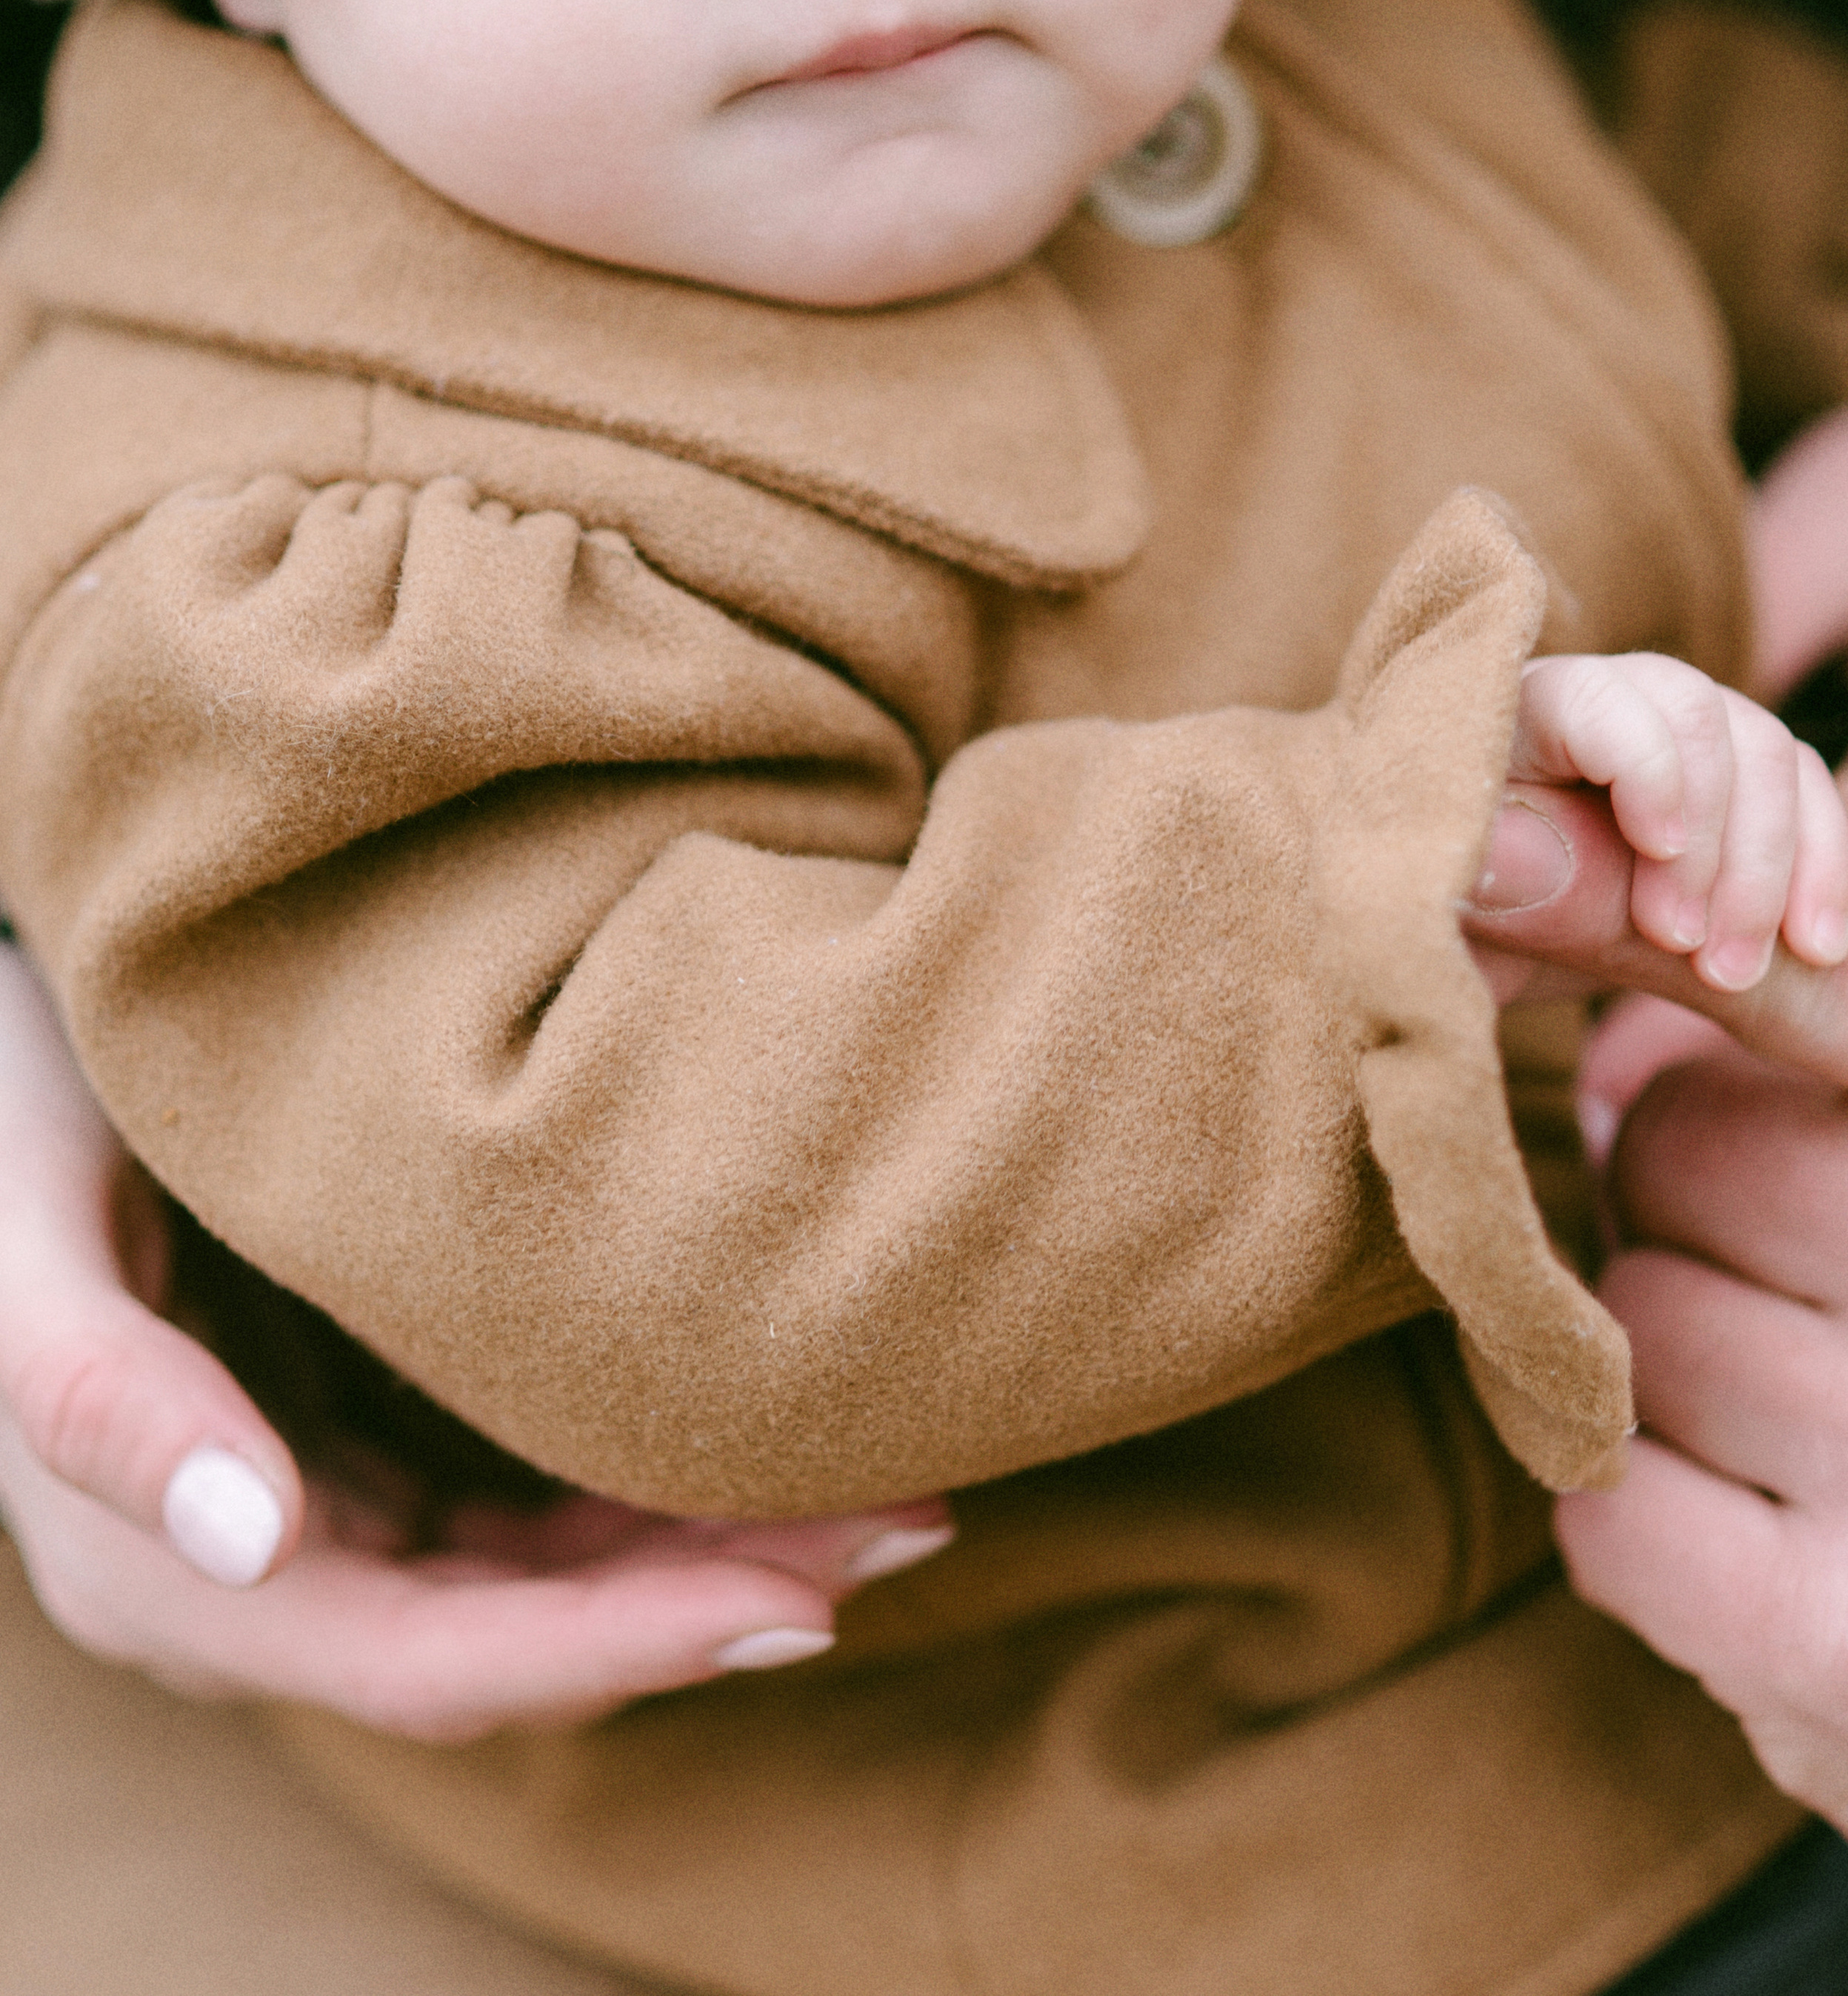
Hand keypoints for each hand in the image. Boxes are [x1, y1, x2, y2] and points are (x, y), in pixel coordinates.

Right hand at [0, 946, 952, 1739]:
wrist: (27, 1025)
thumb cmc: (14, 1113)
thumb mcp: (27, 1235)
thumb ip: (100, 1393)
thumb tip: (250, 1544)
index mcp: (173, 1578)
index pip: (431, 1664)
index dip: (618, 1648)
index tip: (799, 1598)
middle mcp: (263, 1572)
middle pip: (522, 1636)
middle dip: (715, 1592)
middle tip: (915, 1518)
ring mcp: (326, 1504)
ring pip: (549, 1572)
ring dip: (717, 1537)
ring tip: (900, 1480)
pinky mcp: (370, 1429)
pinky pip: (538, 1492)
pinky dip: (660, 1468)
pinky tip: (781, 1417)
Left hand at [1469, 772, 1847, 1873]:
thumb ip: (1822, 1004)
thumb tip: (1547, 846)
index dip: (1679, 912)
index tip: (1502, 846)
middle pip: (1689, 1142)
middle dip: (1680, 1200)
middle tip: (1777, 1288)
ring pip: (1641, 1318)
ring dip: (1662, 1365)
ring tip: (1786, 1427)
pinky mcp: (1842, 1640)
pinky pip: (1612, 1506)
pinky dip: (1634, 1523)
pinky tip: (1741, 1544)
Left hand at [1508, 651, 1847, 991]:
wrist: (1536, 962)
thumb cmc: (1489, 950)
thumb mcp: (1494, 946)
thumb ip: (1506, 896)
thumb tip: (1495, 852)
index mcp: (1504, 726)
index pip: (1582, 696)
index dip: (1640, 761)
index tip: (1663, 851)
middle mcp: (1592, 702)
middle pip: (1687, 707)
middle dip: (1708, 838)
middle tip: (1688, 949)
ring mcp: (1673, 730)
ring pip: (1758, 747)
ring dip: (1763, 868)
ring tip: (1732, 973)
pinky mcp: (1736, 768)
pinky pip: (1803, 783)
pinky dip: (1818, 866)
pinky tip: (1813, 947)